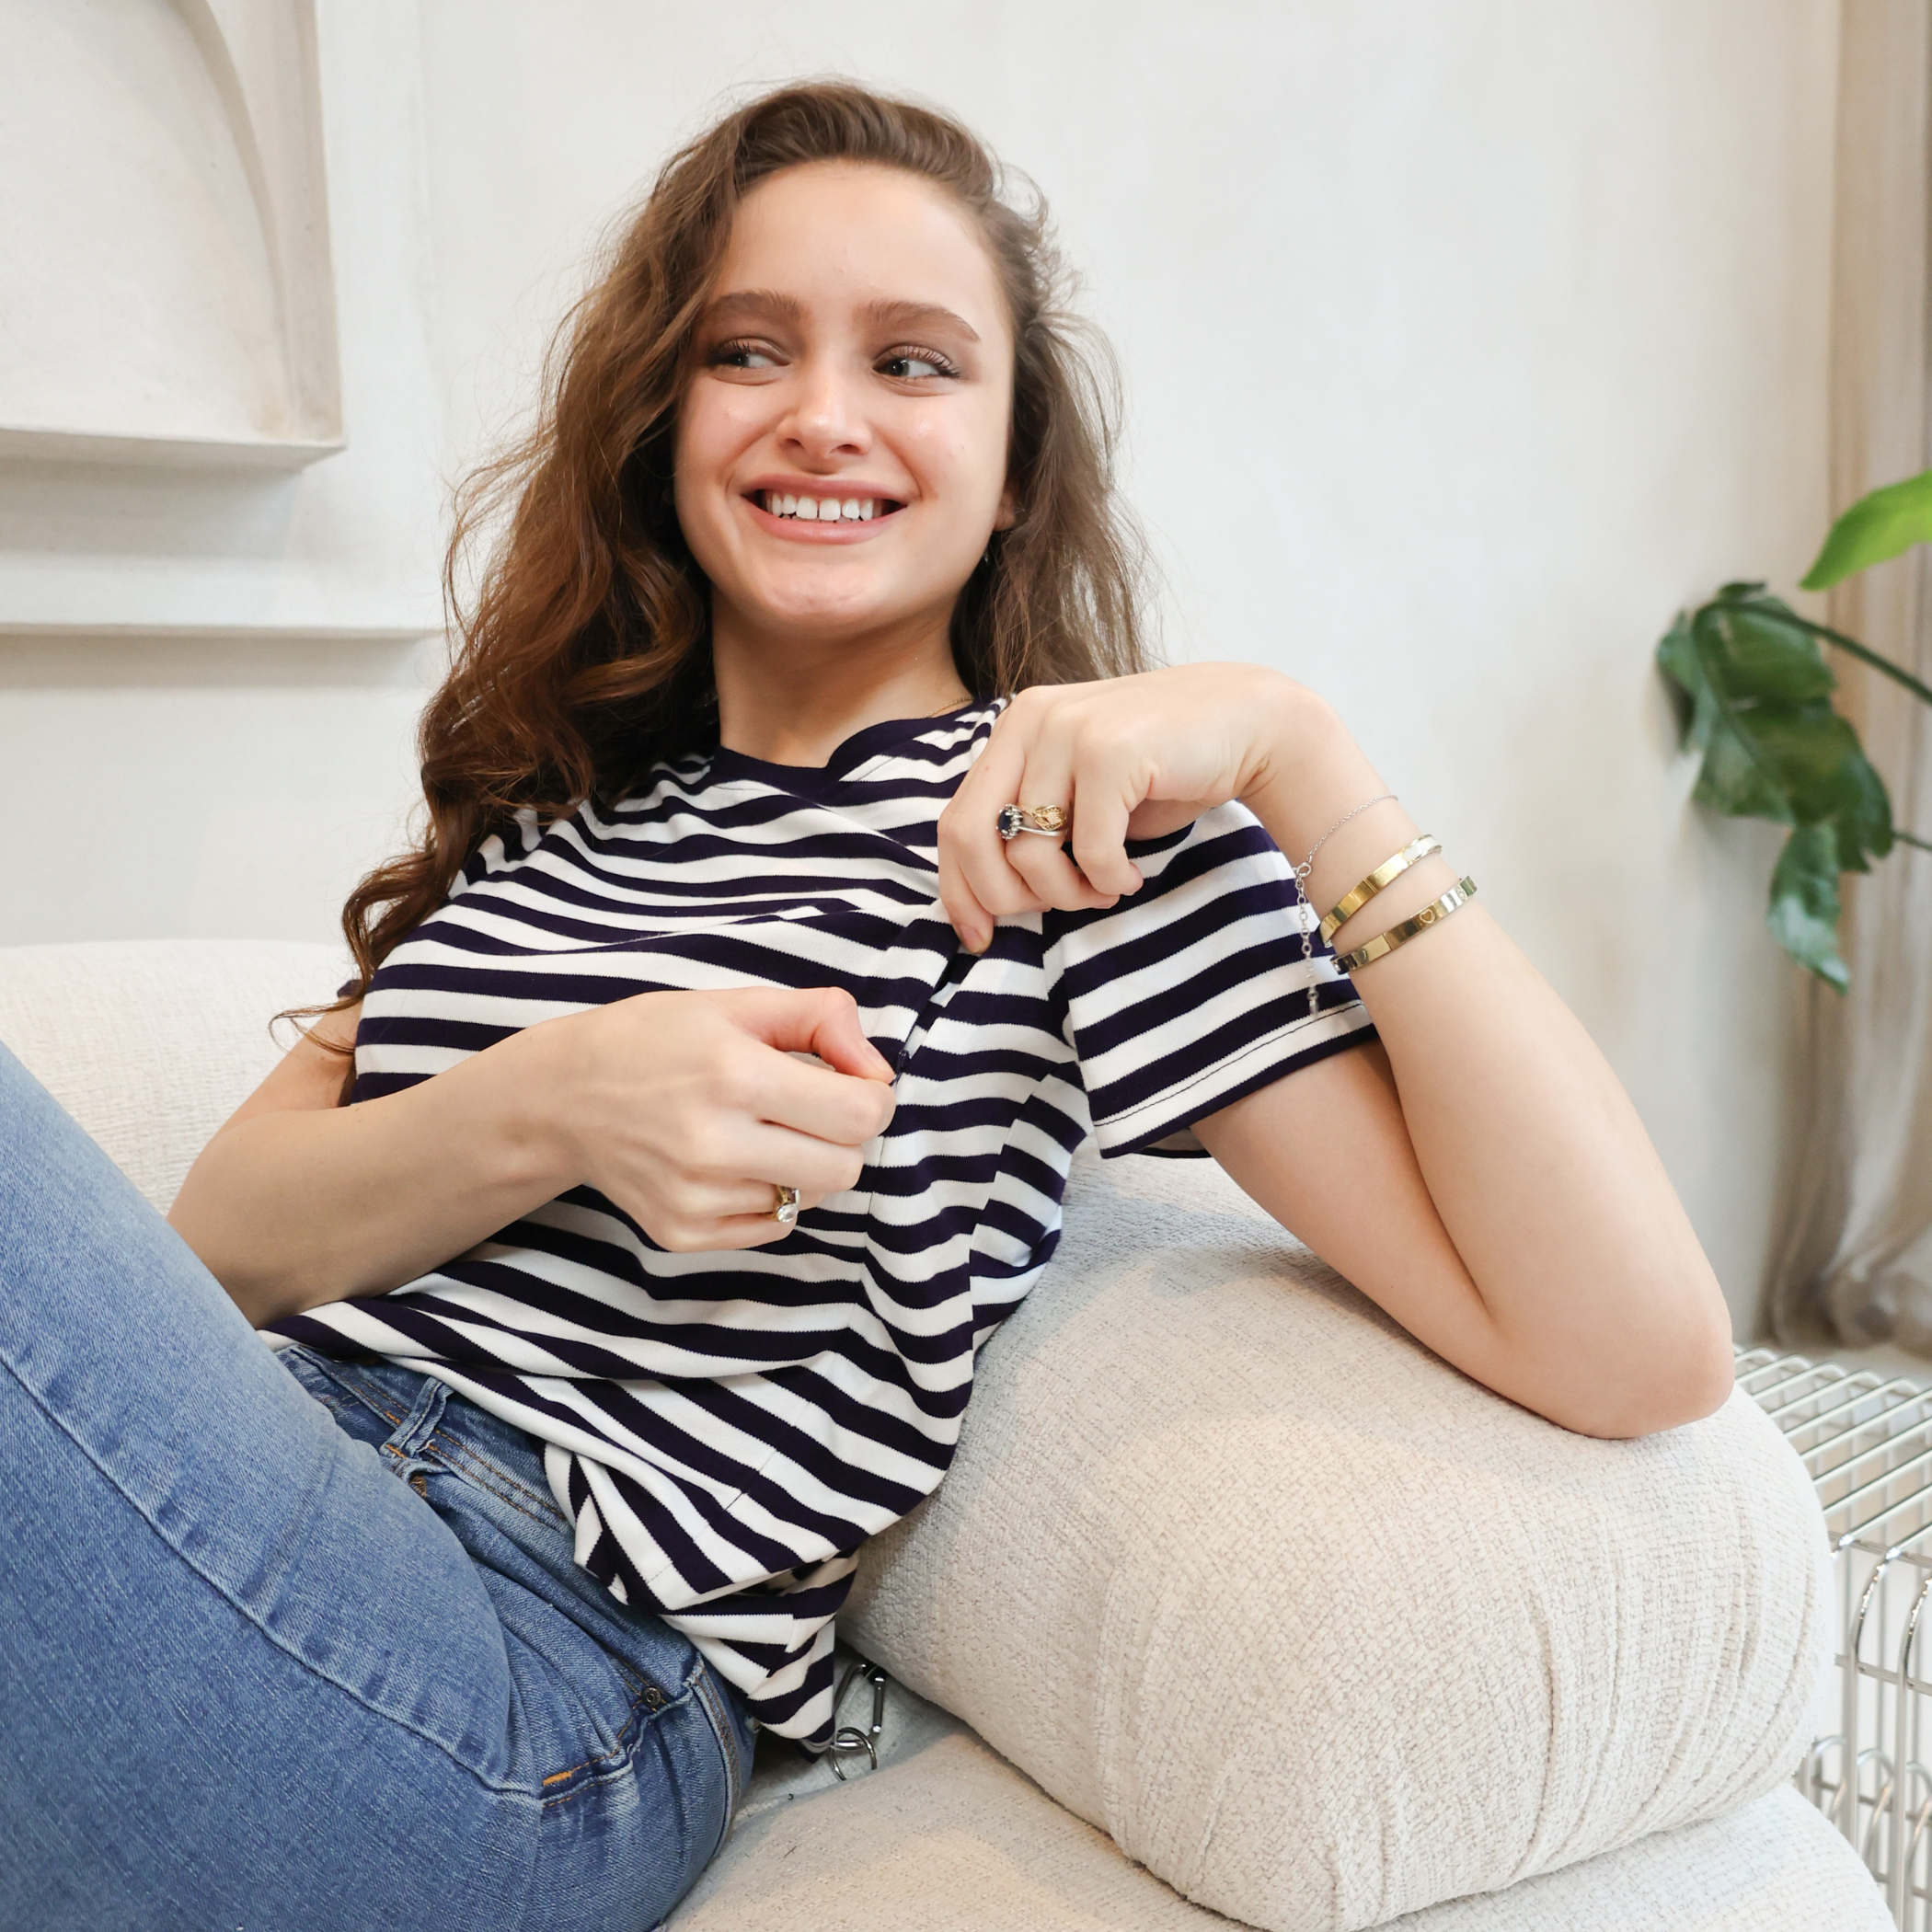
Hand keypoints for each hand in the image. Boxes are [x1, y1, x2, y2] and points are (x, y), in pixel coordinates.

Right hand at [551, 986, 896, 1251]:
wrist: (564, 1096)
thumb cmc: (658, 1040)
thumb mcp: (738, 1004)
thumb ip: (824, 1020)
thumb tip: (879, 1072)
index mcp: (734, 1074)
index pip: (859, 1115)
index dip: (873, 1098)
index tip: (853, 1084)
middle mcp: (713, 1143)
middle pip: (844, 1168)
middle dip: (842, 1137)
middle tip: (807, 1110)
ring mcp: (694, 1196)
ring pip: (809, 1198)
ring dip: (801, 1166)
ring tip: (756, 1131)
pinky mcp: (680, 1233)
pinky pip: (770, 1227)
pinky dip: (767, 1196)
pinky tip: (731, 1162)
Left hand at [937, 663, 1306, 950]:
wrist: (1246, 726)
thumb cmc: (1160, 771)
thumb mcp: (1079, 794)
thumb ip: (1031, 824)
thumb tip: (982, 900)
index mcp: (1014, 730)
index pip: (955, 821)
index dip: (959, 888)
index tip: (979, 936)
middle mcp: (1030, 720)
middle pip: (974, 837)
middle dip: (1008, 897)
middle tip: (1057, 908)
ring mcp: (1068, 730)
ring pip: (1030, 851)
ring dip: (1068, 894)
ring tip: (1104, 890)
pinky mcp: (1110, 751)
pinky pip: (1089, 851)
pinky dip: (1110, 879)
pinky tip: (1132, 874)